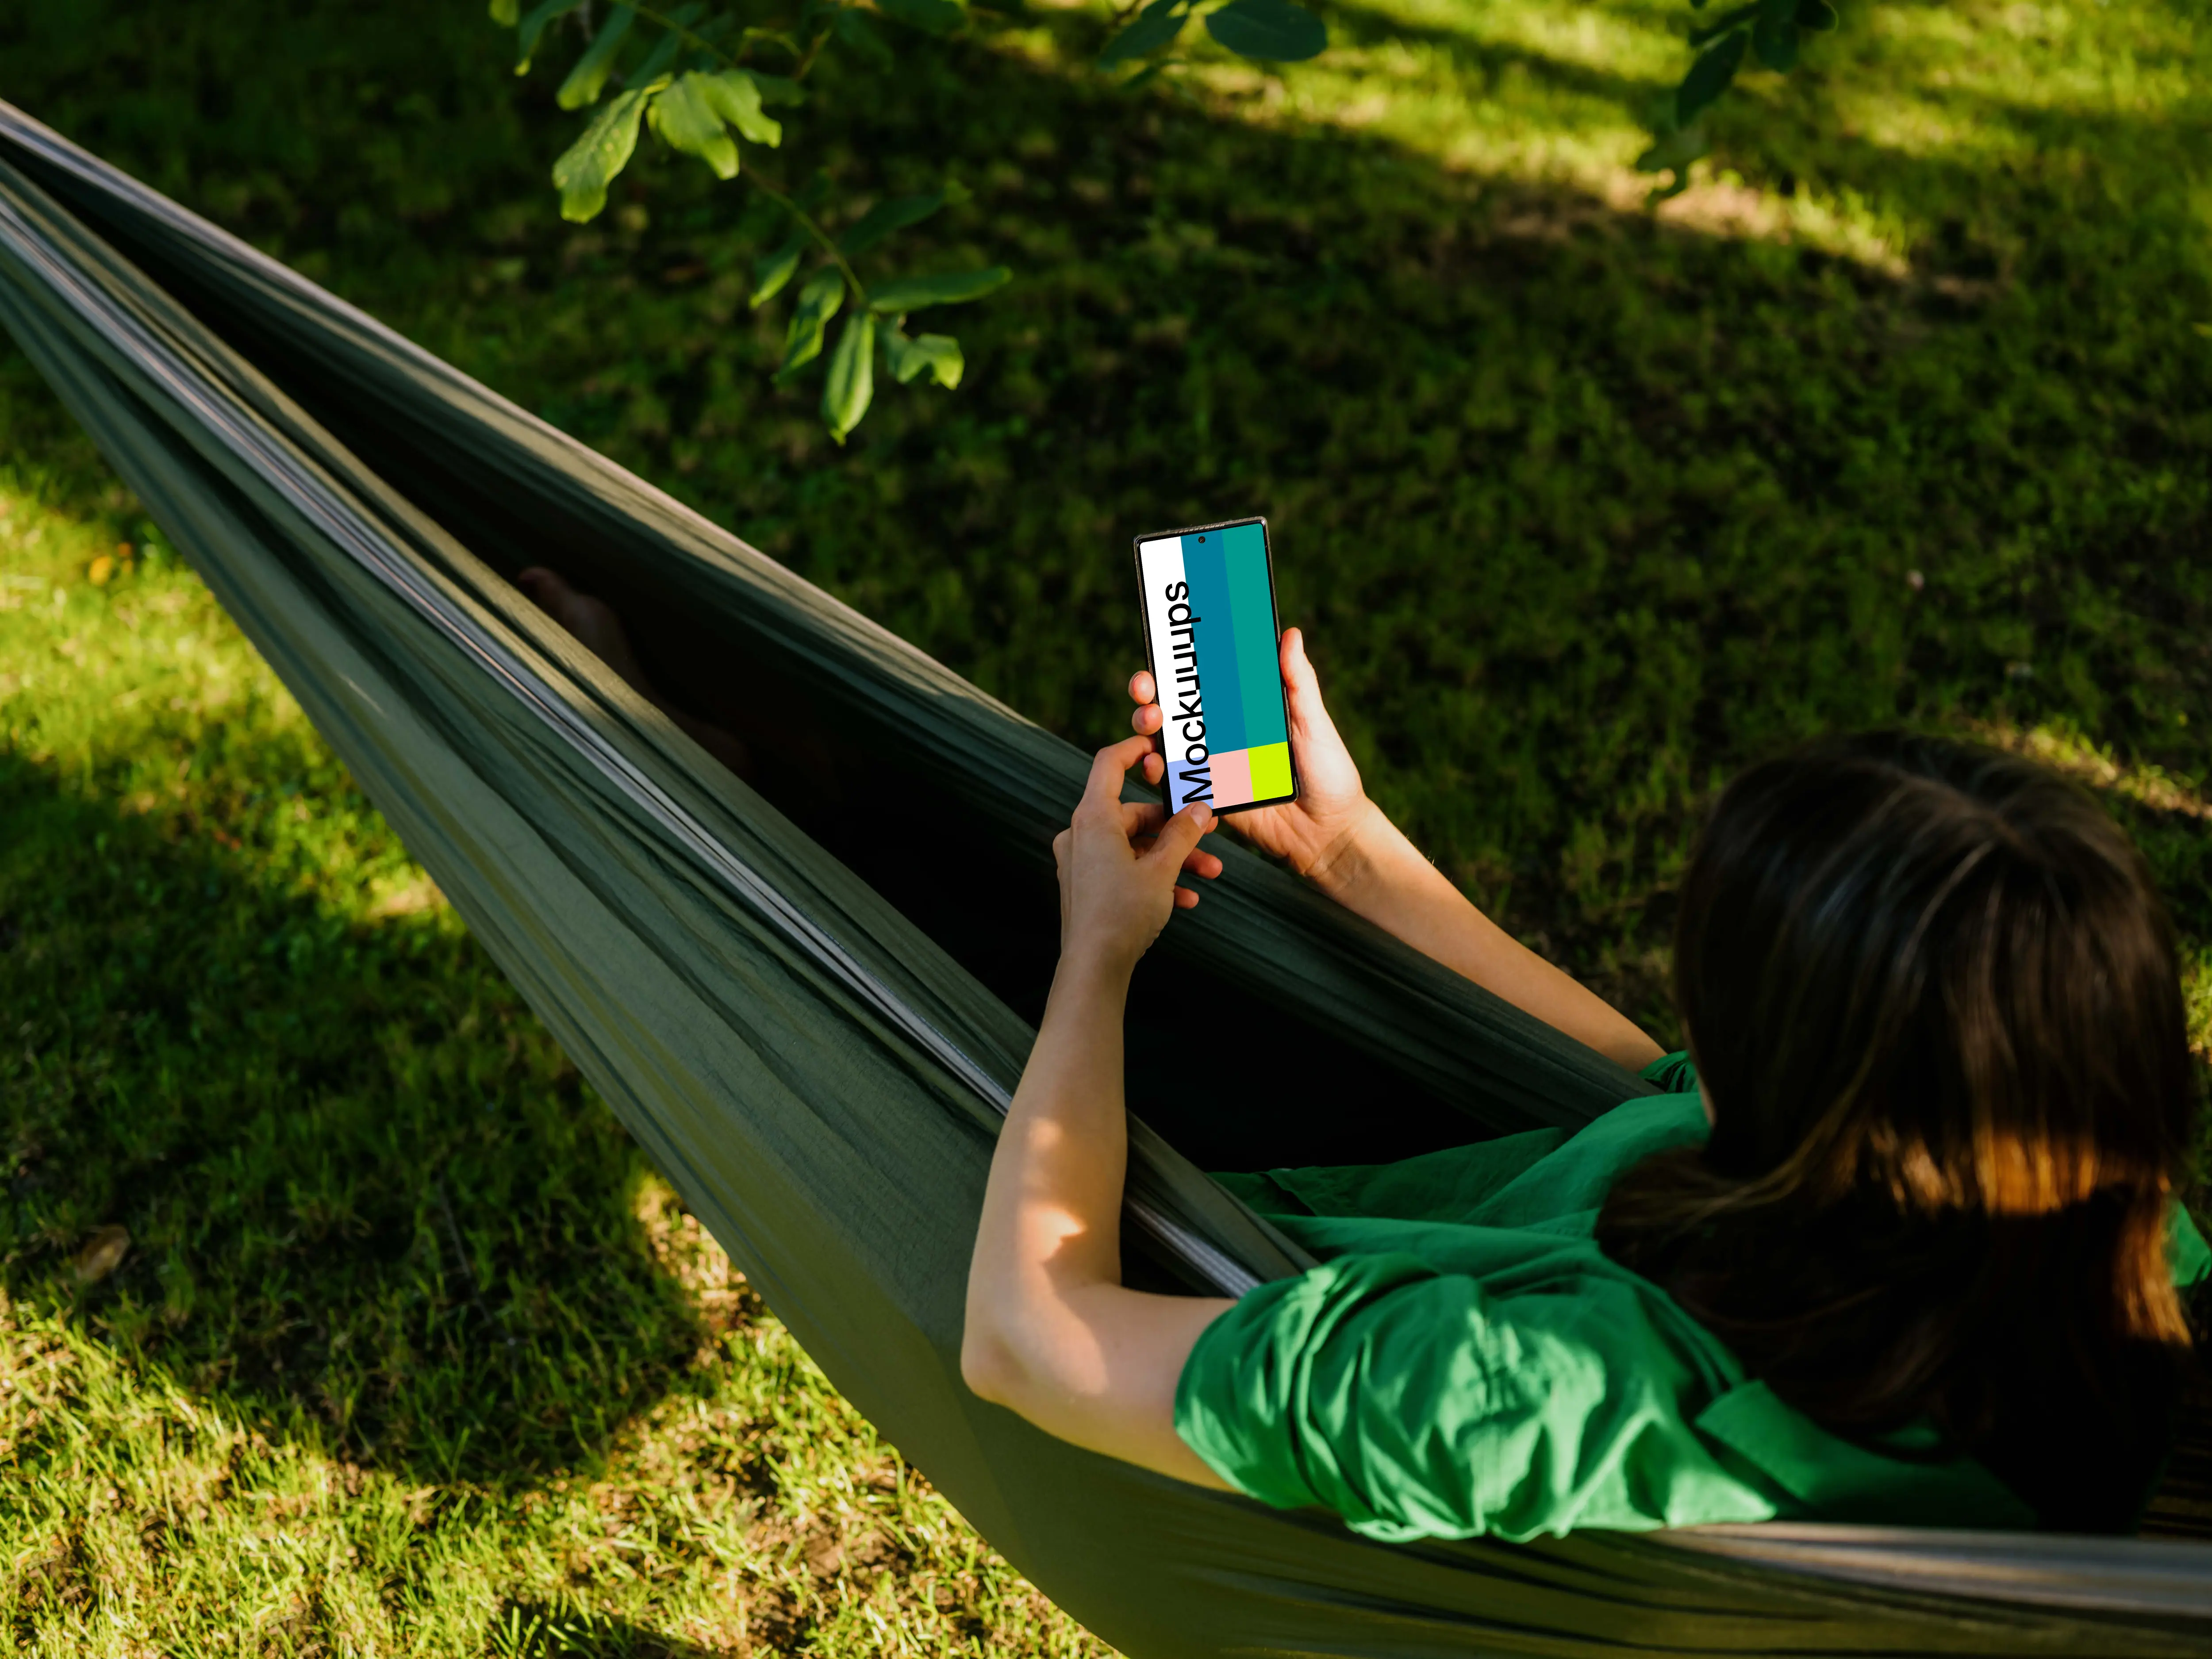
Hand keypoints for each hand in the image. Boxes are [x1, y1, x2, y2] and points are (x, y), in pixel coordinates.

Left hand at [1053, 736, 1220, 975]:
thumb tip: (1200, 811)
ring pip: (1134, 846)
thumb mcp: (1162, 870)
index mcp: (1092, 819)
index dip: (1134, 749)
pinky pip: (1124, 870)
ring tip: (1210, 873)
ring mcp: (1081, 861)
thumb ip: (1183, 835)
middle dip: (1176, 828)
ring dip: (1172, 858)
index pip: (1109, 765)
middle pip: (1133, 814)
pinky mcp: (1086, 885)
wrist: (1094, 968)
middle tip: (1210, 832)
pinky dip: (1153, 877)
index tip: (1156, 744)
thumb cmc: (1122, 915)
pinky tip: (1186, 897)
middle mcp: (1080, 835)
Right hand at [1128, 626, 1377, 891]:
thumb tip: (1290, 633)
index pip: (1204, 683)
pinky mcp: (1212, 798)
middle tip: (1145, 689)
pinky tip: (1155, 765)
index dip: (1179, 666)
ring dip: (1148, 731)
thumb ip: (1299, 682)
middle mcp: (1224, 736)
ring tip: (1150, 724)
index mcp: (1246, 712)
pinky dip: (1161, 774)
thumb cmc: (1331, 775)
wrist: (1331, 833)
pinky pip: (1179, 785)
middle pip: (1175, 712)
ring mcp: (1215, 768)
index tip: (1164, 648)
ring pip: (1168, 745)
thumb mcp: (1314, 724)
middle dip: (1150, 696)